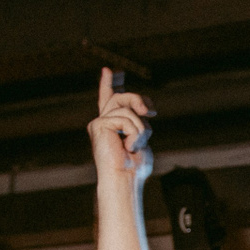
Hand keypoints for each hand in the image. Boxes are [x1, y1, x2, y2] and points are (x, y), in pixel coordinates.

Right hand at [87, 66, 155, 186]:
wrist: (124, 180)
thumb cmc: (135, 167)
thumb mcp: (142, 138)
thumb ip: (141, 121)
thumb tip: (145, 109)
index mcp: (113, 126)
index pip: (110, 100)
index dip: (109, 84)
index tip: (108, 70)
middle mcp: (103, 122)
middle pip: (122, 97)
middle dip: (139, 100)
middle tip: (151, 112)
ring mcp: (99, 123)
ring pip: (126, 106)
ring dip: (140, 127)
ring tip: (135, 145)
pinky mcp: (98, 125)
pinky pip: (125, 118)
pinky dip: (134, 133)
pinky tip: (128, 146)